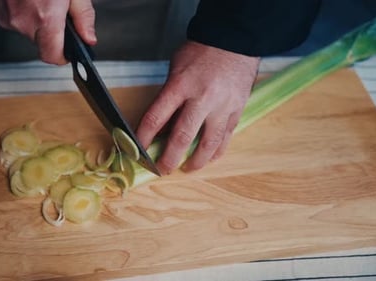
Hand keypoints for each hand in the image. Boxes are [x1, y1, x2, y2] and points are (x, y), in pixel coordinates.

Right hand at [0, 0, 96, 64]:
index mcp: (45, 18)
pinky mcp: (0, 11)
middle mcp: (24, 21)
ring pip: (29, 31)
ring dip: (39, 21)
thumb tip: (89, 38)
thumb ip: (83, 17)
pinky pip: (17, 20)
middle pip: (42, 44)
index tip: (68, 53)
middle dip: (53, 33)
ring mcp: (8, 16)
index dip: (63, 56)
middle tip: (59, 11)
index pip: (52, 56)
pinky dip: (26, 12)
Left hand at [136, 41, 259, 174]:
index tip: (138, 150)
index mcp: (180, 85)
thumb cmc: (200, 52)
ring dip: (196, 161)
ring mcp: (222, 106)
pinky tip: (209, 158)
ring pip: (208, 143)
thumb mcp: (176, 70)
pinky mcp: (236, 110)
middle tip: (162, 169)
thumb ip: (168, 98)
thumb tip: (160, 127)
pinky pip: (226, 137)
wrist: (234, 40)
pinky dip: (216, 151)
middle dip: (169, 157)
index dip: (145, 138)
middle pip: (182, 137)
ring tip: (187, 168)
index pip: (156, 118)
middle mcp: (201, 98)